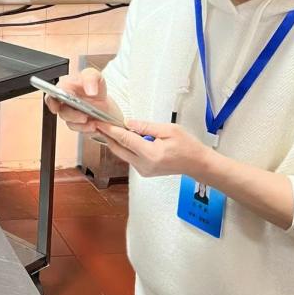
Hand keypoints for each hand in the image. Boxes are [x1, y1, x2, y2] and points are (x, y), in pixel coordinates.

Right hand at [43, 68, 121, 134]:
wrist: (106, 103)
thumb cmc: (96, 87)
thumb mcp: (95, 76)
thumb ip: (91, 78)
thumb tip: (90, 90)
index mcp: (65, 88)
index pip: (51, 95)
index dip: (51, 102)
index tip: (56, 107)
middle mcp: (66, 102)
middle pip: (62, 112)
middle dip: (73, 116)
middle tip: (84, 116)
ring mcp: (72, 114)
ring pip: (71, 123)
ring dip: (82, 124)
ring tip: (93, 122)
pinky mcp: (79, 125)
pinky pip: (80, 130)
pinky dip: (87, 129)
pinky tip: (95, 125)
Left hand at [95, 119, 211, 178]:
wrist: (197, 164)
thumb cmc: (187, 146)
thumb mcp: (169, 130)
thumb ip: (146, 127)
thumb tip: (127, 123)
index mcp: (151, 154)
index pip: (125, 139)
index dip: (110, 130)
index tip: (98, 122)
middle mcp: (144, 165)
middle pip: (118, 149)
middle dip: (107, 136)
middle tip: (97, 123)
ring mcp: (143, 171)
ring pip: (122, 154)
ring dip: (115, 141)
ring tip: (108, 127)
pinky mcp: (143, 172)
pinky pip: (129, 157)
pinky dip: (124, 147)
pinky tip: (124, 137)